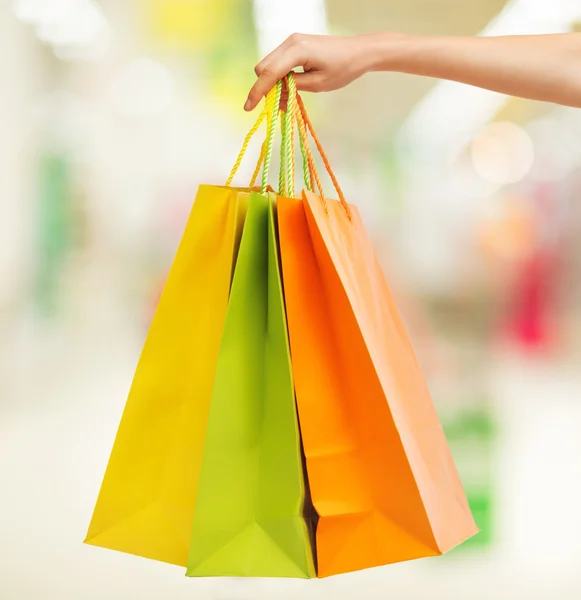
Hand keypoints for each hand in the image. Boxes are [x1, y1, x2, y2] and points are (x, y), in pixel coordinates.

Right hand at [244, 33, 374, 110]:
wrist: (359, 51)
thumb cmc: (343, 69)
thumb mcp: (317, 85)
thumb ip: (293, 89)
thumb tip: (275, 95)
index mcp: (296, 50)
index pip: (268, 73)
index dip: (257, 92)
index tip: (248, 108)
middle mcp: (290, 42)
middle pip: (263, 67)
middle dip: (265, 88)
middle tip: (281, 105)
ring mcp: (291, 41)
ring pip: (268, 65)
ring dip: (272, 83)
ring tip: (289, 98)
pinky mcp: (294, 44)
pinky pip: (278, 62)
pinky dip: (279, 77)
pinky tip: (291, 88)